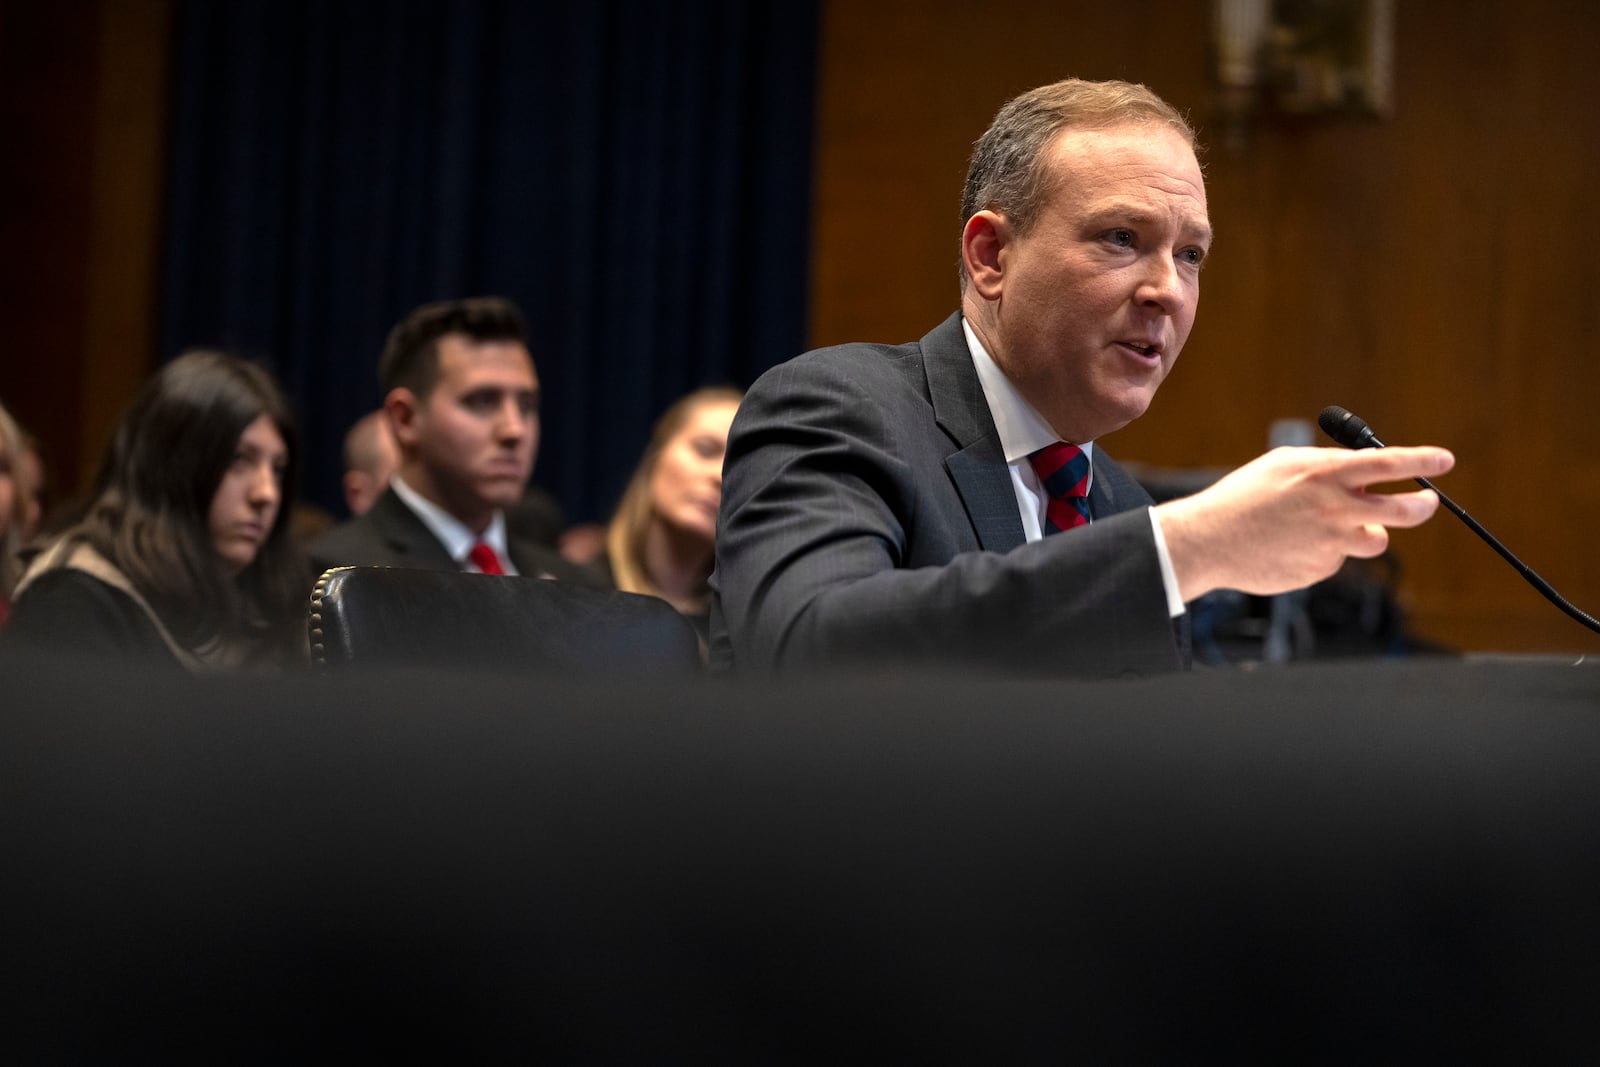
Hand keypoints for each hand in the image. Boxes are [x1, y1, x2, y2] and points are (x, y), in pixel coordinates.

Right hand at [1154, 445, 1454, 601]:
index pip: (1388, 463)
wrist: (1210, 541)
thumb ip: (1325, 465)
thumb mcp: (1283, 465)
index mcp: (1326, 475)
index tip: (1445, 460)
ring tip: (1331, 528)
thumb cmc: (1243, 498)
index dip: (1423, 460)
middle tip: (1426, 501)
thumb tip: (1358, 471)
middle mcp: (1336, 508)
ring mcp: (1332, 543)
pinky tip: (1292, 546)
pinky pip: (1338, 559)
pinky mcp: (1322, 570)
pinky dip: (1324, 551)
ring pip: (1375, 539)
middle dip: (1424, 505)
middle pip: (1405, 510)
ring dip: (1365, 531)